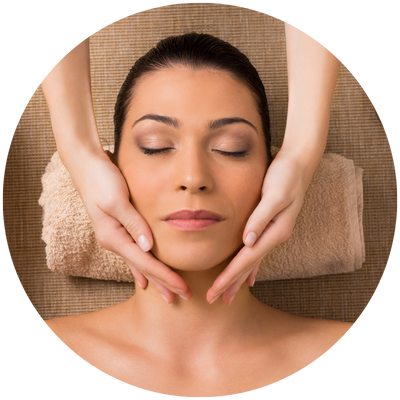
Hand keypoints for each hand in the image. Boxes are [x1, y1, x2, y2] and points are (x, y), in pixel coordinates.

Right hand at [65, 149, 190, 302]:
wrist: (86, 164)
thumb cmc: (101, 179)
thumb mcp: (117, 200)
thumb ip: (133, 223)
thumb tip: (148, 247)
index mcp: (113, 237)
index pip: (145, 263)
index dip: (164, 277)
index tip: (183, 288)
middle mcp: (114, 241)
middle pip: (143, 268)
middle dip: (163, 283)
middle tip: (183, 297)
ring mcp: (115, 236)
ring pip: (140, 263)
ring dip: (155, 278)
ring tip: (168, 292)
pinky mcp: (118, 229)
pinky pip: (134, 254)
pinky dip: (143, 267)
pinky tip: (145, 278)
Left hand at [207, 150, 308, 304]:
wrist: (298, 163)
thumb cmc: (286, 176)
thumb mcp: (275, 194)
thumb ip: (261, 218)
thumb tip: (248, 242)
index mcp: (275, 231)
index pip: (247, 259)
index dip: (231, 277)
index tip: (216, 292)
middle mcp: (275, 236)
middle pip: (249, 266)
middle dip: (231, 284)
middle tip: (215, 301)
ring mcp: (274, 233)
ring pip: (252, 261)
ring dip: (239, 278)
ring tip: (228, 294)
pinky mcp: (270, 227)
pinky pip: (257, 252)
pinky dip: (250, 266)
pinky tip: (248, 277)